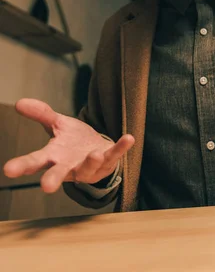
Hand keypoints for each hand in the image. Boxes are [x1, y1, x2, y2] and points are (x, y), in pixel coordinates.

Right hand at [3, 99, 134, 192]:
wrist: (96, 149)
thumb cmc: (72, 141)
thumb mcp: (57, 124)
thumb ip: (41, 114)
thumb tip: (19, 102)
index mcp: (54, 156)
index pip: (35, 161)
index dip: (22, 166)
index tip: (9, 170)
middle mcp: (69, 166)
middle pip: (58, 173)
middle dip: (53, 179)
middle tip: (46, 187)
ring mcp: (89, 166)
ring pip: (89, 168)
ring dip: (91, 162)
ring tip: (94, 155)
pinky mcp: (107, 162)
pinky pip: (114, 155)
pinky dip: (121, 147)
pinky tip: (129, 138)